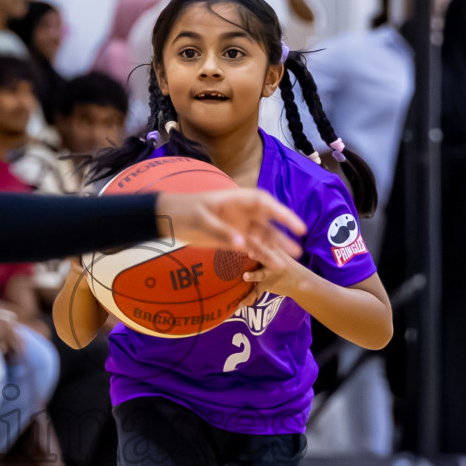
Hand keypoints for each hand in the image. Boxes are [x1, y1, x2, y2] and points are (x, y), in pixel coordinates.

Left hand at [155, 189, 305, 258]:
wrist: (167, 218)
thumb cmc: (184, 211)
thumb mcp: (201, 219)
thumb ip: (222, 231)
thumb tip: (242, 243)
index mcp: (236, 200)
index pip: (263, 203)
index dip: (281, 213)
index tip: (295, 224)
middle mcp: (241, 213)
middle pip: (266, 222)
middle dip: (282, 233)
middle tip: (298, 245)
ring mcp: (237, 227)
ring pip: (260, 238)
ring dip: (273, 249)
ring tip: (286, 262)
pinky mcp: (230, 240)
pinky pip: (249, 247)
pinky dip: (259, 255)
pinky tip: (271, 264)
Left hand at [241, 236, 306, 299]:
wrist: (300, 280)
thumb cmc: (282, 260)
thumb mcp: (276, 248)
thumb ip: (262, 241)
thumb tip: (240, 233)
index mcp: (271, 245)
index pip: (263, 238)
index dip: (256, 236)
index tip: (247, 233)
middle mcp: (271, 259)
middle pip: (262, 255)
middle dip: (256, 254)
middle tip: (249, 251)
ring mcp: (270, 273)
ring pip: (261, 274)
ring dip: (253, 275)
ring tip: (245, 276)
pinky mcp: (267, 285)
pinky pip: (257, 292)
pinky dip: (248, 298)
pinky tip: (240, 304)